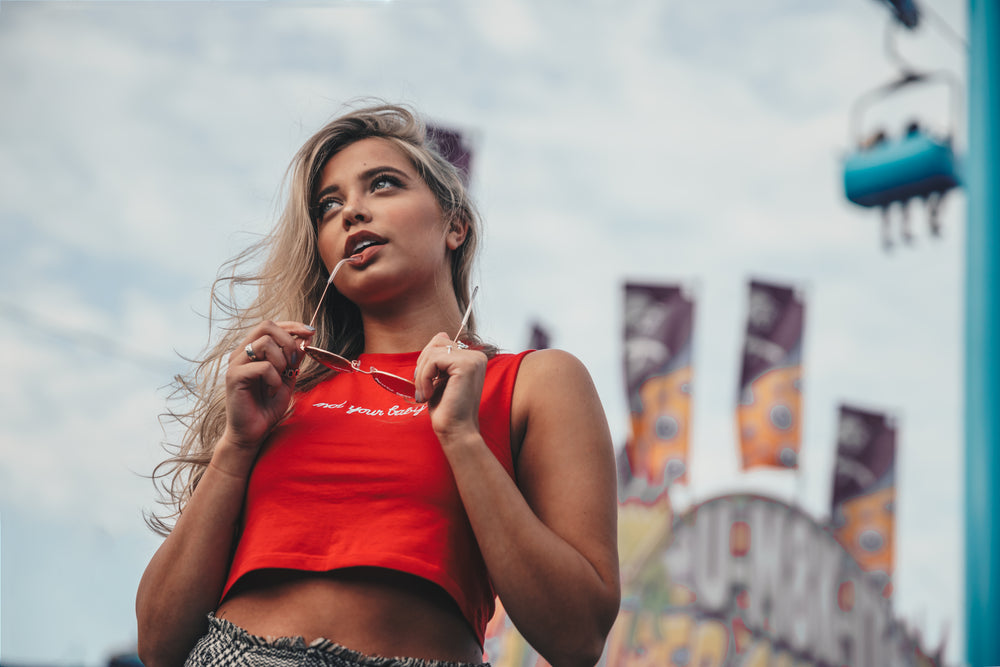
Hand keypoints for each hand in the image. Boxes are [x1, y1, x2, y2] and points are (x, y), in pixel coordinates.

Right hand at [223, 320, 314, 450]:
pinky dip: (274, 379)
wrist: (253, 432)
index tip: (311, 332)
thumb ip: (294, 359)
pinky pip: (263, 366)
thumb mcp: (287, 378)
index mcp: (252, 350)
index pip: (270, 325)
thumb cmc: (267, 406)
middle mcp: (241, 353)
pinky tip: (270, 391)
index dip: (292, 325)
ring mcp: (236, 364)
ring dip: (281, 362)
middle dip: (289, 341)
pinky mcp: (234, 377)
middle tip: (294, 362)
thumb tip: (305, 337)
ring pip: (265, 343)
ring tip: (278, 380)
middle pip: (266, 326)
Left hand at [413, 332, 486, 443]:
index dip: (426, 360)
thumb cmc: (447, 409)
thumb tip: (442, 333)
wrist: (456, 431)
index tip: (425, 383)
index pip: (442, 342)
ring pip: (433, 352)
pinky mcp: (466, 365)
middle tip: (422, 390)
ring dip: (421, 375)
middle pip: (437, 343)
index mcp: (473, 358)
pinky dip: (424, 378)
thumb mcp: (440, 378)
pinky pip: (433, 360)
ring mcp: (473, 359)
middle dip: (422, 365)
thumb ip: (440, 357)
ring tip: (424, 394)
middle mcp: (477, 356)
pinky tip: (428, 394)